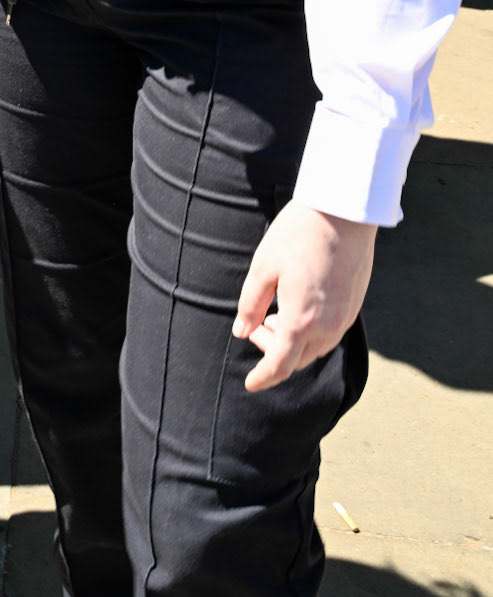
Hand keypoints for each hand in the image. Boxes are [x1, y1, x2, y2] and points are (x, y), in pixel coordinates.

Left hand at [234, 201, 376, 392]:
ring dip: (293, 343)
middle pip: (298, 360)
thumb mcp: (263, 267)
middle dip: (274, 354)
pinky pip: (330, 334)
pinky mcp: (354, 306)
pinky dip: (310, 333)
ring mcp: (345, 318)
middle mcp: (328, 327)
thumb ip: (250, 304)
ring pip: (316, 349)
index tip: (249, 384)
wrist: (343, 213)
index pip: (280, 365)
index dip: (262, 378)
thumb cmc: (298, 235)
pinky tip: (297, 309)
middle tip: (256, 327)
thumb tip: (242, 330)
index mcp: (301, 321)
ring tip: (273, 317)